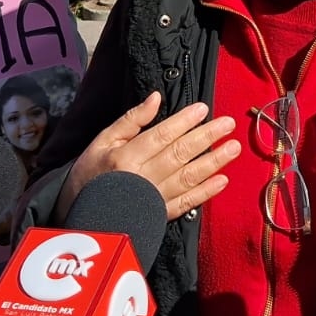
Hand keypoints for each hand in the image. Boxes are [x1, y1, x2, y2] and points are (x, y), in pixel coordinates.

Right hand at [56, 92, 238, 221]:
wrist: (82, 218)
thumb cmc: (90, 174)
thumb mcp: (102, 141)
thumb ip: (131, 120)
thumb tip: (156, 98)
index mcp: (126, 156)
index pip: (161, 135)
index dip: (184, 121)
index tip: (204, 109)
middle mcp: (142, 177)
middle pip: (180, 153)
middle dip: (206, 137)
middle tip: (228, 123)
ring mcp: (153, 198)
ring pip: (188, 177)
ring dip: (214, 162)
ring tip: (233, 148)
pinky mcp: (159, 216)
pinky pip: (186, 203)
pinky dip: (205, 193)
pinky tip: (223, 181)